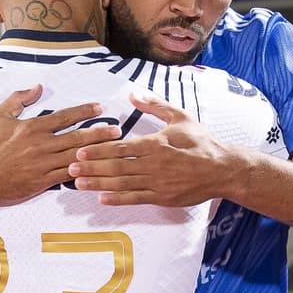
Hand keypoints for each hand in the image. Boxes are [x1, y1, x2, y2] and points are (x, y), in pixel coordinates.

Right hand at [0, 86, 121, 206]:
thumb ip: (18, 99)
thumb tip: (38, 87)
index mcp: (33, 127)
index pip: (65, 117)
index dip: (84, 111)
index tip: (99, 108)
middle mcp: (41, 145)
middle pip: (77, 137)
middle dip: (100, 133)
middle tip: (117, 130)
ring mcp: (44, 164)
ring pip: (77, 156)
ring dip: (98, 152)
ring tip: (114, 148)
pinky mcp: (43, 181)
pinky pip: (69, 175)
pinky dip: (84, 171)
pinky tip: (98, 169)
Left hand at [68, 93, 229, 206]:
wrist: (222, 169)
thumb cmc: (201, 142)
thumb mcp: (180, 117)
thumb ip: (155, 105)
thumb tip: (132, 93)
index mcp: (156, 143)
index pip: (121, 147)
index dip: (99, 150)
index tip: (80, 151)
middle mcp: (154, 164)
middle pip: (116, 166)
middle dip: (91, 167)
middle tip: (70, 168)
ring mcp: (158, 183)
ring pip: (122, 183)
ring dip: (99, 184)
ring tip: (79, 183)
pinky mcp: (162, 197)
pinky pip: (136, 198)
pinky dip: (118, 199)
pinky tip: (102, 198)